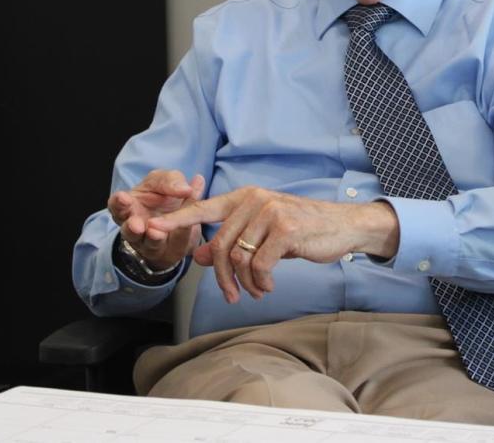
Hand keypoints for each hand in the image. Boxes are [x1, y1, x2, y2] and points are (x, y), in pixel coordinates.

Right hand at [108, 169, 204, 269]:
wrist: (183, 219)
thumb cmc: (165, 196)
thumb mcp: (166, 181)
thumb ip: (171, 181)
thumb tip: (186, 187)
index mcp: (129, 205)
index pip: (117, 205)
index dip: (118, 202)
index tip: (123, 198)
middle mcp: (134, 226)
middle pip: (128, 230)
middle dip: (131, 228)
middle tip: (136, 225)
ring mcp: (148, 242)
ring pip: (147, 243)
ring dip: (152, 238)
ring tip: (156, 233)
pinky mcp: (166, 251)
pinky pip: (171, 247)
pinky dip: (177, 239)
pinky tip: (179, 231)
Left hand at [149, 187, 398, 303]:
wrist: (342, 226)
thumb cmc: (302, 230)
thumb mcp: (263, 235)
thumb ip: (231, 242)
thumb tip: (197, 257)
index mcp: (245, 197)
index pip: (202, 208)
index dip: (176, 220)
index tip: (152, 227)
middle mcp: (255, 199)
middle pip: (218, 246)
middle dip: (222, 278)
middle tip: (233, 296)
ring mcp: (270, 212)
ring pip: (237, 258)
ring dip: (244, 283)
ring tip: (257, 291)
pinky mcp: (286, 229)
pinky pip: (259, 265)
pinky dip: (261, 281)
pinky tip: (269, 285)